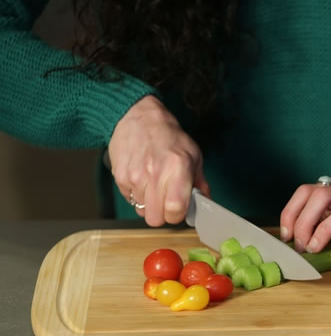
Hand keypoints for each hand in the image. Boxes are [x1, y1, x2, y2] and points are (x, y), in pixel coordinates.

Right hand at [108, 95, 208, 225]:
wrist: (138, 117)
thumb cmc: (169, 136)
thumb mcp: (193, 154)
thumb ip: (200, 182)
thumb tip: (205, 203)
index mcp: (177, 168)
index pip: (175, 211)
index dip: (178, 215)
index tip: (179, 209)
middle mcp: (154, 174)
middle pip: (155, 219)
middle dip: (162, 214)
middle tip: (166, 201)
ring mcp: (134, 177)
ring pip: (141, 212)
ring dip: (149, 203)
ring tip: (153, 183)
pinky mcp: (120, 178)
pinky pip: (129, 200)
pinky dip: (137, 194)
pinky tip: (142, 178)